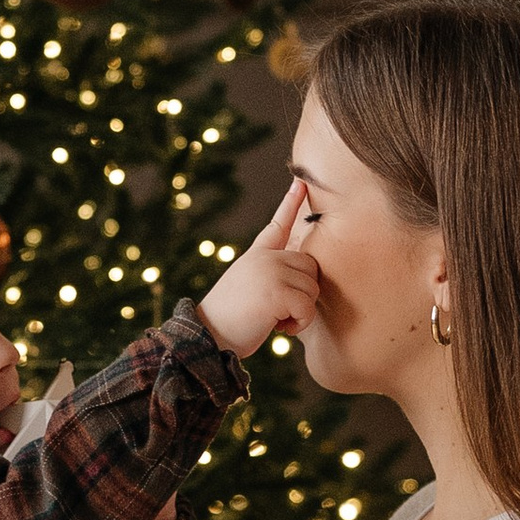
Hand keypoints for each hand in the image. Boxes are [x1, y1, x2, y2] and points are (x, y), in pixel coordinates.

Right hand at [198, 176, 319, 358]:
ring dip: (301, 313)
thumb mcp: (250, 289)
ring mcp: (270, 271)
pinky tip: (280, 328)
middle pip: (311, 268)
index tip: (301, 182)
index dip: (290, 203)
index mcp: (256, 256)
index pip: (277, 225)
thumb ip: (273, 276)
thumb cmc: (231, 322)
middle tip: (280, 312)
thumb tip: (306, 280)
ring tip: (276, 320)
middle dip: (303, 294)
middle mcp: (264, 258)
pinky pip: (307, 307)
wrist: (208, 338)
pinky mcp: (277, 291)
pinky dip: (299, 324)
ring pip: (312, 289)